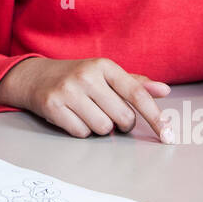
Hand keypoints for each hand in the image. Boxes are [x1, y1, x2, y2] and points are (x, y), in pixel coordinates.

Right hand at [0, 57, 172, 140]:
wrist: (34, 77)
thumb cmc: (76, 78)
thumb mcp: (104, 74)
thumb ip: (134, 84)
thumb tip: (165, 90)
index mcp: (104, 66)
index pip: (137, 94)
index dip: (155, 117)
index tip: (168, 135)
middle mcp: (86, 76)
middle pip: (122, 117)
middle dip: (121, 124)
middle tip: (109, 115)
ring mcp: (68, 91)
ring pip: (103, 128)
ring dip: (100, 128)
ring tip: (88, 114)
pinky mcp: (53, 106)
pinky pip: (82, 133)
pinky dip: (82, 131)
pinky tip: (73, 118)